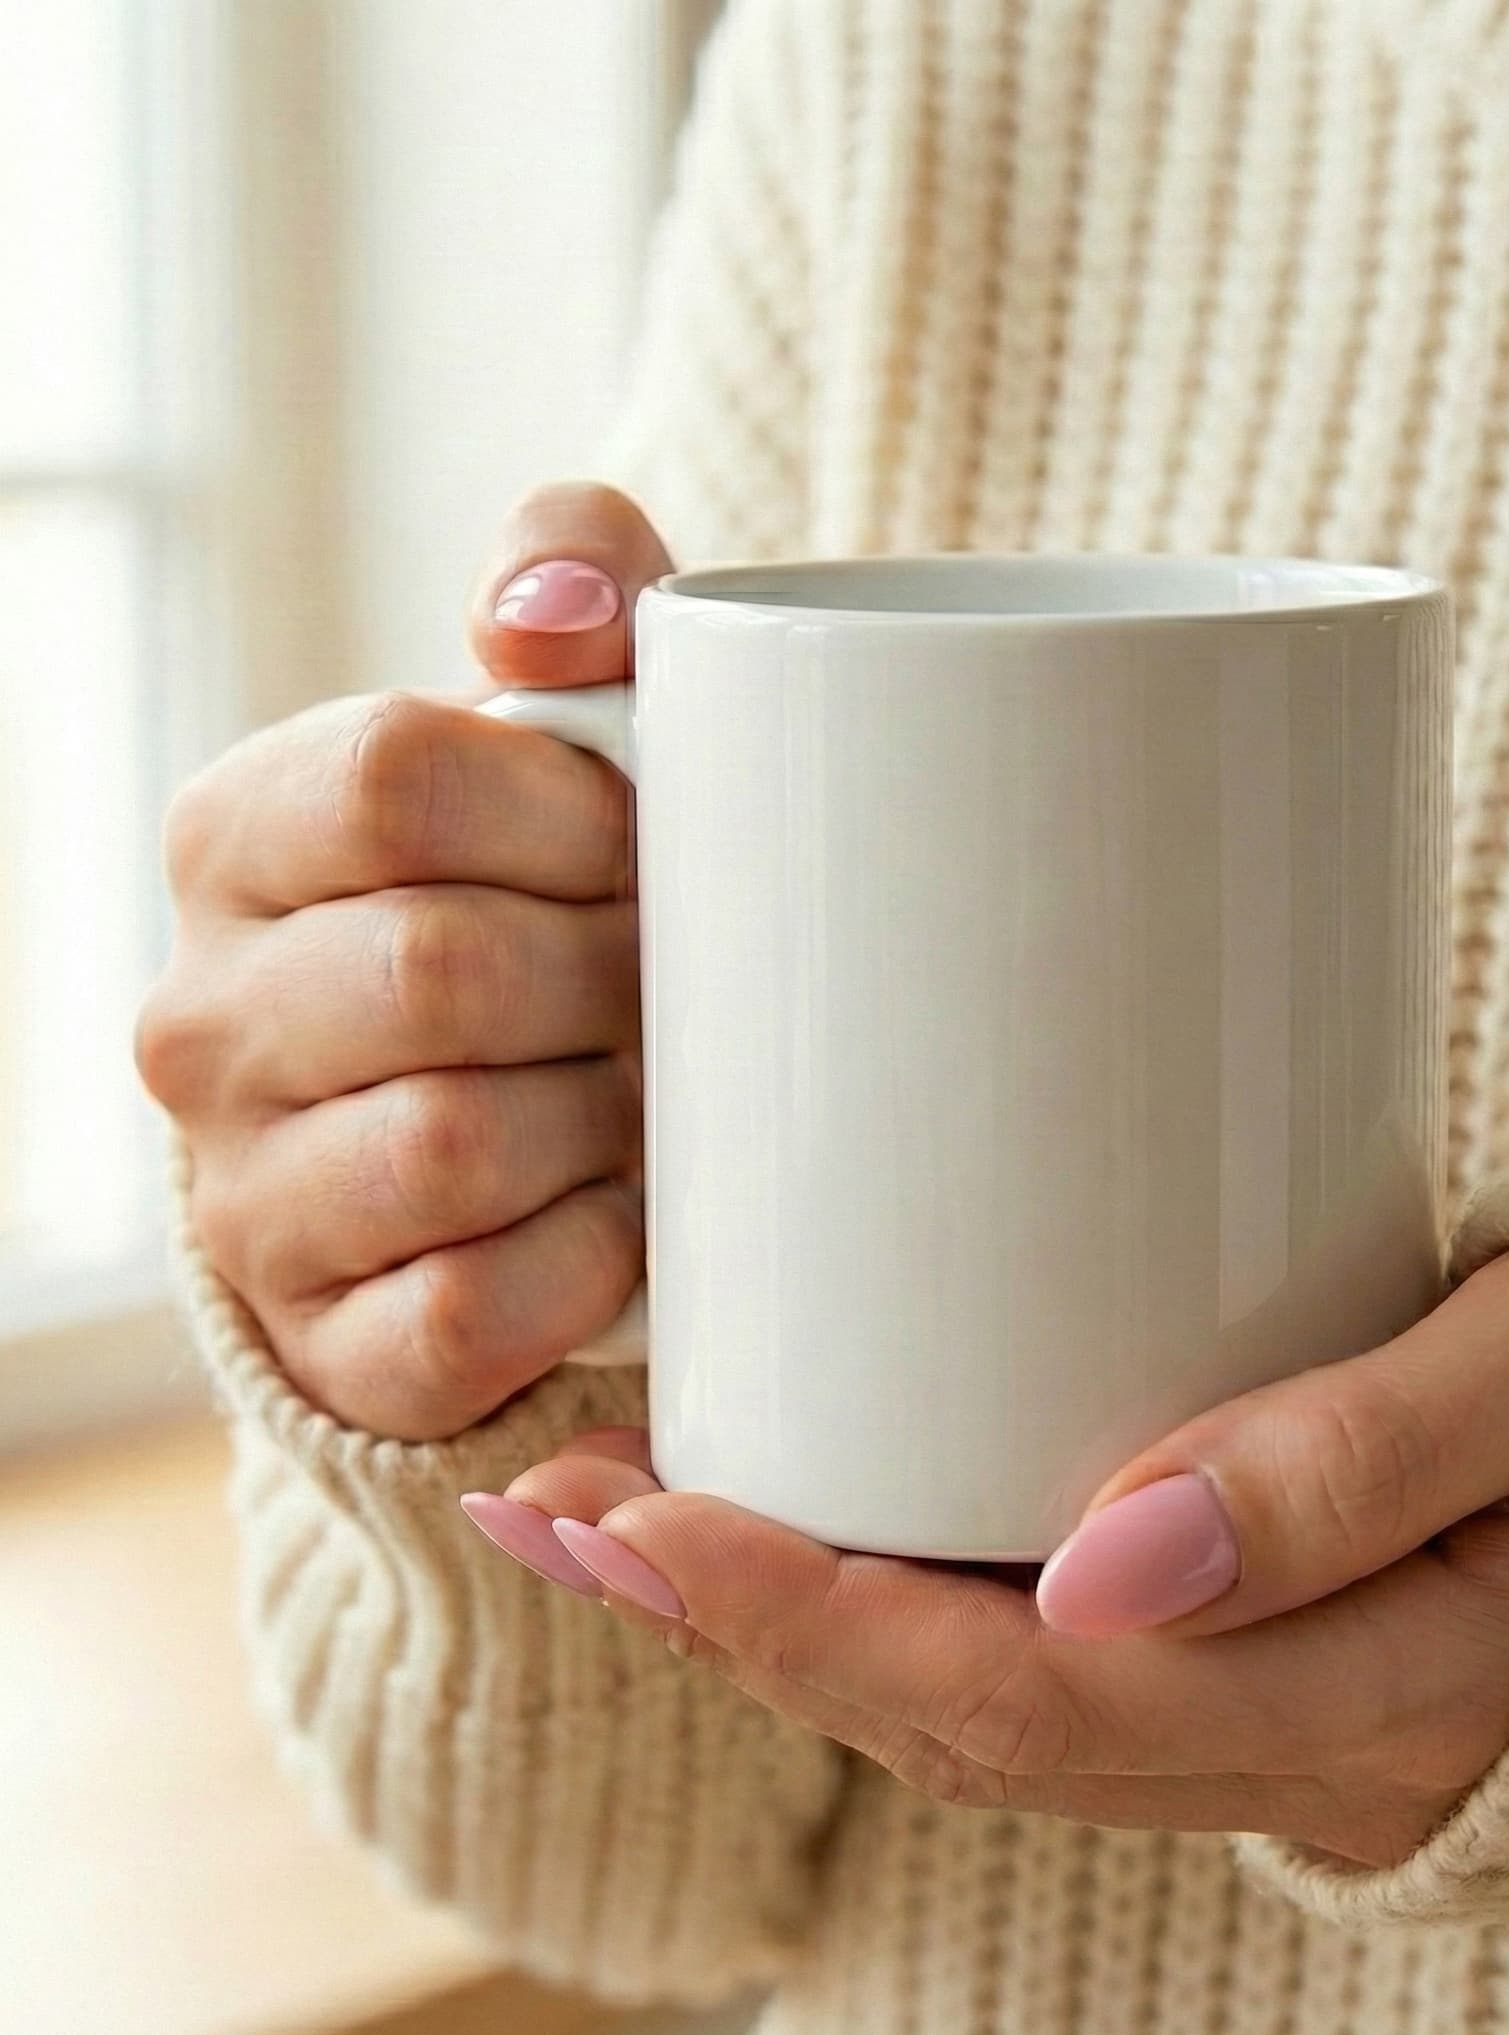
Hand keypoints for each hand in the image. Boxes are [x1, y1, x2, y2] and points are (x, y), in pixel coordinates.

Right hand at [137, 483, 668, 1437]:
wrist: (534, 1128)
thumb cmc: (564, 895)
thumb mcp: (575, 713)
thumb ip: (574, 579)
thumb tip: (550, 613)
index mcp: (241, 834)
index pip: (392, 777)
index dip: (568, 813)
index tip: (638, 847)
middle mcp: (204, 1016)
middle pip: (439, 966)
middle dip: (603, 973)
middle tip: (663, 983)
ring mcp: (250, 1194)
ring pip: (450, 1144)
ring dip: (601, 1116)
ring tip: (639, 1091)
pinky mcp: (333, 1341)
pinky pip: (474, 1309)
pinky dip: (589, 1262)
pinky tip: (620, 1214)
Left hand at [472, 1246, 1508, 1863]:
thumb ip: (1357, 1460)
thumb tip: (1109, 1555)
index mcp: (1369, 1693)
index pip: (1030, 1695)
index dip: (817, 1616)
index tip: (646, 1514)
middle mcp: (1284, 1742)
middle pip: (959, 1718)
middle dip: (736, 1620)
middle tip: (555, 1502)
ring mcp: (1258, 1716)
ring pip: (971, 1709)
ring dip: (777, 1619)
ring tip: (609, 1513)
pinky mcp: (1237, 1657)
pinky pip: (1026, 1669)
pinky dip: (876, 1605)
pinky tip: (788, 1523)